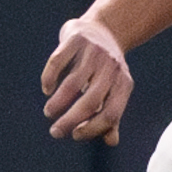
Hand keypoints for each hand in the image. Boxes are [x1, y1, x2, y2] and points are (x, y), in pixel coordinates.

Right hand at [41, 18, 132, 143]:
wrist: (104, 29)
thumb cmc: (106, 69)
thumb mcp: (114, 90)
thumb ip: (112, 115)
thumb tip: (111, 141)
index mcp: (124, 84)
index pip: (111, 113)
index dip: (93, 128)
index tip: (75, 135)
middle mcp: (111, 68)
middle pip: (91, 101)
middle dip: (71, 120)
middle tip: (55, 132)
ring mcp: (94, 52)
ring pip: (73, 83)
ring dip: (59, 102)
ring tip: (49, 113)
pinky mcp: (76, 39)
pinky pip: (59, 61)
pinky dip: (50, 77)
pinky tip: (47, 89)